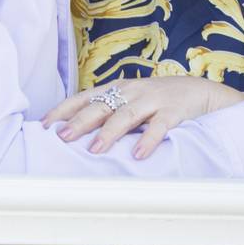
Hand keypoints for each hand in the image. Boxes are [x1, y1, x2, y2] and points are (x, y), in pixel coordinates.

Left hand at [42, 75, 243, 158]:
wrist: (199, 91)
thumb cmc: (157, 101)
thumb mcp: (129, 103)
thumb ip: (107, 115)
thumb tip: (74, 135)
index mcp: (116, 90)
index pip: (83, 97)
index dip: (63, 109)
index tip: (44, 125)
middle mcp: (130, 91)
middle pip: (101, 105)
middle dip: (80, 121)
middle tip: (63, 137)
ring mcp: (152, 99)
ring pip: (127, 115)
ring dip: (109, 132)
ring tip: (95, 149)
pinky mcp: (174, 111)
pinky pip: (160, 126)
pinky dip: (149, 140)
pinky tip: (139, 155)